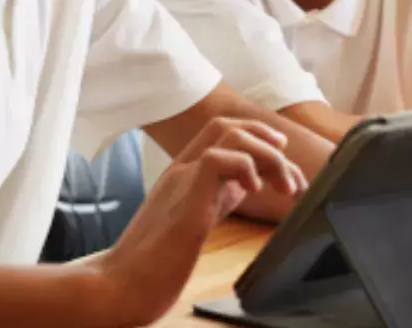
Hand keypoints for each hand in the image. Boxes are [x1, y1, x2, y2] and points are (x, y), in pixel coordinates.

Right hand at [94, 118, 305, 324]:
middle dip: (267, 139)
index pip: (220, 134)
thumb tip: (241, 185)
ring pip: (229, 134)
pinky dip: (246, 167)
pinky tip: (254, 189)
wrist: (120, 286)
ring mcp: (181, 180)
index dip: (256, 136)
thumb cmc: (153, 264)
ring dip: (267, 156)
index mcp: (182, 175)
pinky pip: (218, 159)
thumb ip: (214, 198)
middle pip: (227, 125)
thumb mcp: (192, 221)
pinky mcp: (186, 199)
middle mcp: (181, 170)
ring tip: (283, 186)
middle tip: (291, 171)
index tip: (280, 154)